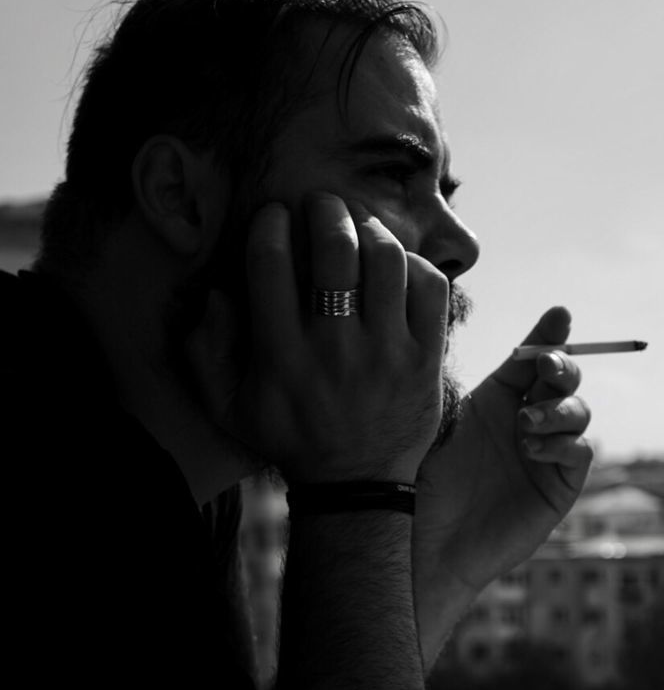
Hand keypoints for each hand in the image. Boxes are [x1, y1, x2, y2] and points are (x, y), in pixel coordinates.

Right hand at [186, 195, 448, 482]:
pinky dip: (414, 263)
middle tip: (322, 205)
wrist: (355, 485)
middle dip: (326, 210)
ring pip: (386, 260)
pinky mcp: (425, 361)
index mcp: (282, 356)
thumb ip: (206, 351)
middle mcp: (335, 351)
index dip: (271, 223)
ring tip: (360, 227)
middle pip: (335, 250)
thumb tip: (216, 294)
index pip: (271, 264)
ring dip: (371, 229)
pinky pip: (429, 288)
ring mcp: (386, 355)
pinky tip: (397, 265)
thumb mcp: (229, 406)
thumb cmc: (290, 437)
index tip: (275, 215)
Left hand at [413, 306, 591, 659]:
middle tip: (546, 367)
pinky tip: (532, 448)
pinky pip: (579, 453)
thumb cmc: (420, 485)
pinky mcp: (559, 488)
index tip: (559, 315)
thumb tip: (467, 329)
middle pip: (564, 380)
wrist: (426, 545)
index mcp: (497, 399)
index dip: (549, 335)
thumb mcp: (436, 424)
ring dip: (558, 409)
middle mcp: (527, 421)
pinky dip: (563, 443)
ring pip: (578, 412)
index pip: (531, 359)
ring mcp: (547, 454)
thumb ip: (460, 380)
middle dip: (562, 366)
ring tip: (523, 424)